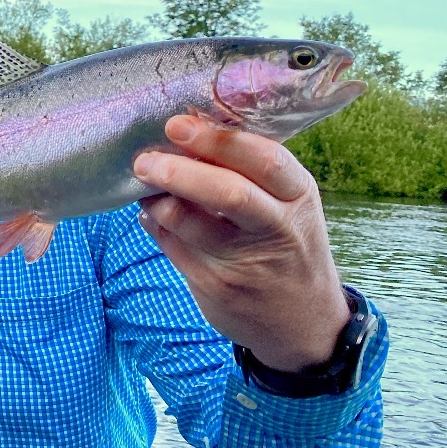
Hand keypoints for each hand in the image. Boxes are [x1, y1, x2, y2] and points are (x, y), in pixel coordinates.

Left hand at [134, 115, 348, 372]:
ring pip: (188, 222)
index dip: (217, 139)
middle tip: (144, 159)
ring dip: (157, 198)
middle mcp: (279, 229)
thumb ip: (248, 172)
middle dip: (180, 171)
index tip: (176, 124)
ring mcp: (246, 263)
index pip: (265, 160)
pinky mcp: (216, 287)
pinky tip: (150, 211)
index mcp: (299, 196)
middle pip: (229, 193)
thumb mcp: (287, 205)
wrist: (302, 322)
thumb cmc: (286, 244)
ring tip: (144, 182)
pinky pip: (171, 246)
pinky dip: (154, 223)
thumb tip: (183, 131)